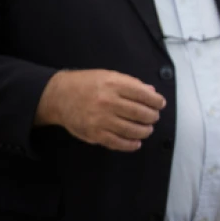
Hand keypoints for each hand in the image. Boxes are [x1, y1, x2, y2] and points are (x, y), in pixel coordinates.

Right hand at [35, 69, 165, 151]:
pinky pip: (117, 142)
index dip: (156, 101)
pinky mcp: (94, 134)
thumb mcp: (109, 76)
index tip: (160, 104)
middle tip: (154, 117)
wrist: (59, 96)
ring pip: (131, 129)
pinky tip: (136, 142)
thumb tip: (152, 93)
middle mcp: (108, 101)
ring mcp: (101, 119)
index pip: (143, 94)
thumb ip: (131, 84)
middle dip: (152, 117)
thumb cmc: (86, 84)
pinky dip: (130, 144)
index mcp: (114, 84)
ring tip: (147, 129)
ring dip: (144, 131)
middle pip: (140, 113)